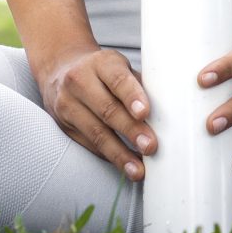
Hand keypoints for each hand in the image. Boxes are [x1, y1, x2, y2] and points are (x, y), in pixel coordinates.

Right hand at [35, 43, 156, 180]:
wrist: (61, 69)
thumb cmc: (103, 71)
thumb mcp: (120, 67)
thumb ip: (140, 85)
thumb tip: (170, 111)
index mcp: (101, 63)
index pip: (117, 80)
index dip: (132, 96)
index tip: (145, 113)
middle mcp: (80, 82)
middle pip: (107, 109)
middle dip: (130, 130)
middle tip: (150, 146)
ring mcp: (68, 104)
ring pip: (96, 132)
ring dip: (119, 153)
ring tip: (137, 169)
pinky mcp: (65, 125)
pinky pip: (89, 144)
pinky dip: (109, 156)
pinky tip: (125, 165)